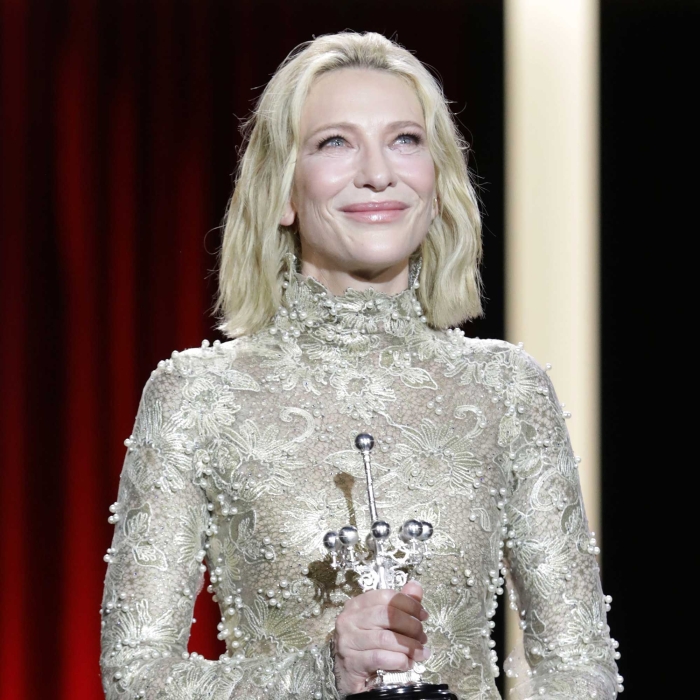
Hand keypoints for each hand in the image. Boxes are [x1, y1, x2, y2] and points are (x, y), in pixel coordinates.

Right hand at [333, 580, 430, 695]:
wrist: (348, 674)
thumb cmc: (367, 644)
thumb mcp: (382, 622)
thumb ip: (399, 604)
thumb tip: (415, 586)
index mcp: (357, 604)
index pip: (386, 596)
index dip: (409, 604)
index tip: (423, 615)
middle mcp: (349, 619)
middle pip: (387, 615)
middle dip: (411, 625)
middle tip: (422, 637)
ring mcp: (348, 641)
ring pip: (385, 638)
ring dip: (409, 646)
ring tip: (421, 652)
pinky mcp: (352, 662)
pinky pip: (380, 657)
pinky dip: (399, 660)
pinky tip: (408, 663)